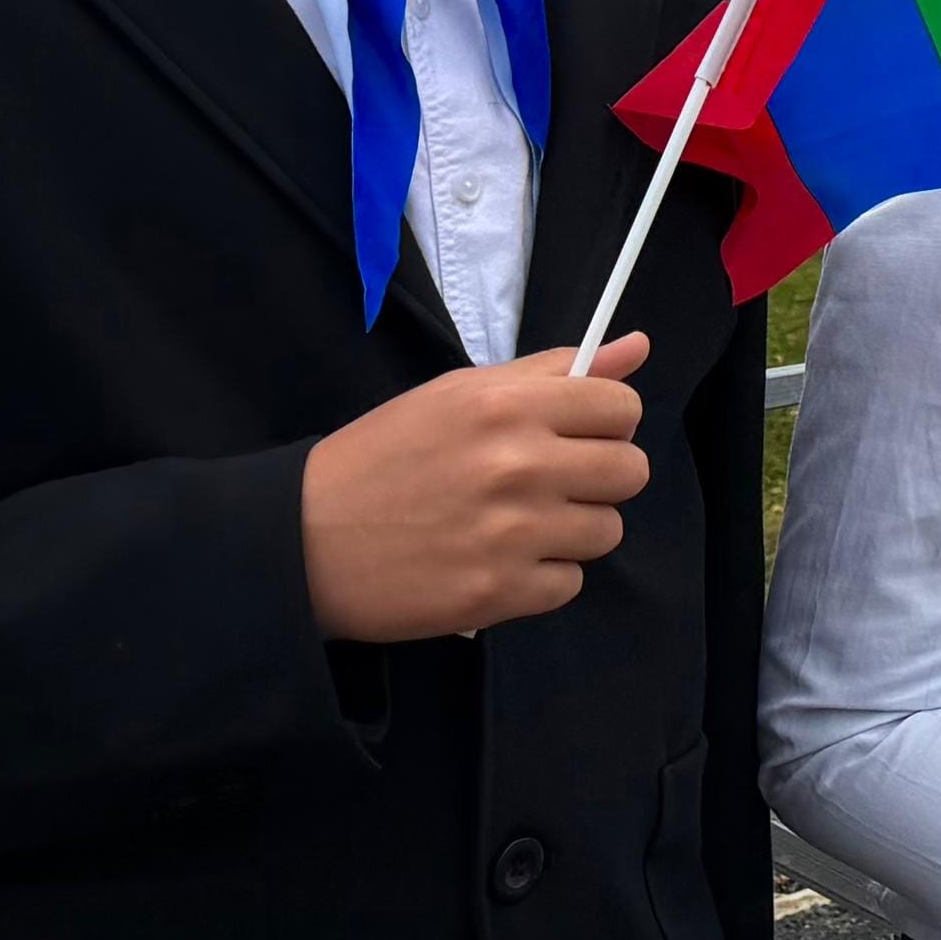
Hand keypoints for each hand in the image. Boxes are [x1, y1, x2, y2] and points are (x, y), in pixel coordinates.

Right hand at [301, 333, 653, 642]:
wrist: (303, 539)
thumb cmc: (384, 458)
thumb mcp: (457, 394)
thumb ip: (551, 371)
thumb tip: (636, 346)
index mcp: (506, 406)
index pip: (621, 407)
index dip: (608, 421)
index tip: (577, 433)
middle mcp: (517, 466)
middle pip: (630, 471)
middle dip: (600, 477)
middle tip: (551, 481)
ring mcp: (512, 534)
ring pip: (608, 531)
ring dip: (572, 530)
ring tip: (516, 523)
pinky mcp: (500, 593)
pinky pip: (571, 583)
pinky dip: (542, 577)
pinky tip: (497, 560)